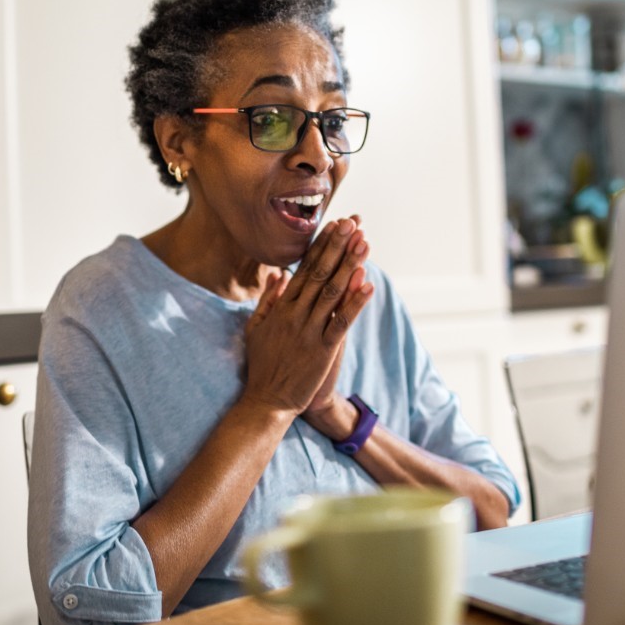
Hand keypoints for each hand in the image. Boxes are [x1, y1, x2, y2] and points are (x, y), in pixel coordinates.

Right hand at [241, 217, 373, 415]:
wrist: (266, 402)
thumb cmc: (262, 365)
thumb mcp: (256, 328)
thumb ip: (268, 300)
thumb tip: (278, 274)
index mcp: (282, 308)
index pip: (304, 269)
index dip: (320, 246)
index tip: (333, 225)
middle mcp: (295, 315)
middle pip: (320, 274)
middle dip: (337, 247)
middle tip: (352, 223)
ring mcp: (309, 332)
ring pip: (332, 293)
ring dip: (349, 265)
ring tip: (363, 243)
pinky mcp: (322, 350)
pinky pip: (341, 322)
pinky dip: (355, 303)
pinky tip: (368, 284)